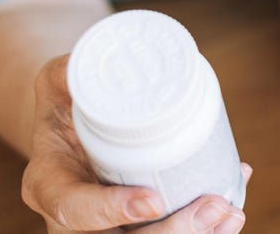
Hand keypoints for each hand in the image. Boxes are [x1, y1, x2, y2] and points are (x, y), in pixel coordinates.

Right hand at [21, 55, 251, 232]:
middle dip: (172, 232)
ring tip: (231, 214)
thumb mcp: (57, 82)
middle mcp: (72, 220)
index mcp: (48, 185)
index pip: (72, 209)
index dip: (112, 210)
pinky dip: (203, 230)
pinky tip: (232, 212)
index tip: (154, 201)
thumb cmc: (66, 101)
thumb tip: (95, 62)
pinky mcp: (132, 227)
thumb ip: (69, 72)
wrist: (72, 123)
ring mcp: (105, 227)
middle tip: (215, 205)